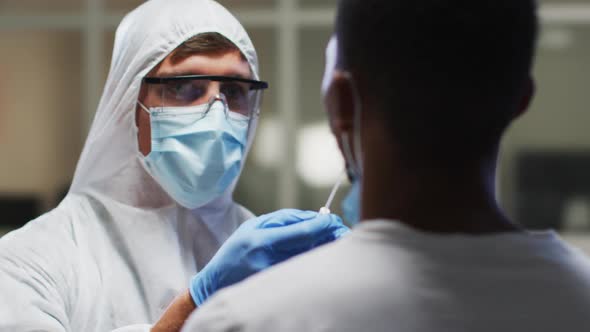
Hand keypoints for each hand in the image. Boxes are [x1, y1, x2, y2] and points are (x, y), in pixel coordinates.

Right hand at [189, 209, 348, 305]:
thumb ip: (285, 220)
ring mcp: (275, 276)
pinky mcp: (277, 286)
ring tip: (332, 238)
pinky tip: (318, 252)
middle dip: (328, 235)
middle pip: (310, 246)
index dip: (322, 224)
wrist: (218, 279)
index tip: (333, 219)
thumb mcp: (255, 225)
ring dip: (323, 247)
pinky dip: (312, 259)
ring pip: (308, 259)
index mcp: (262, 241)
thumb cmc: (237, 248)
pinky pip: (302, 269)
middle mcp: (270, 260)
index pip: (302, 232)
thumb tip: (314, 217)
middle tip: (339, 228)